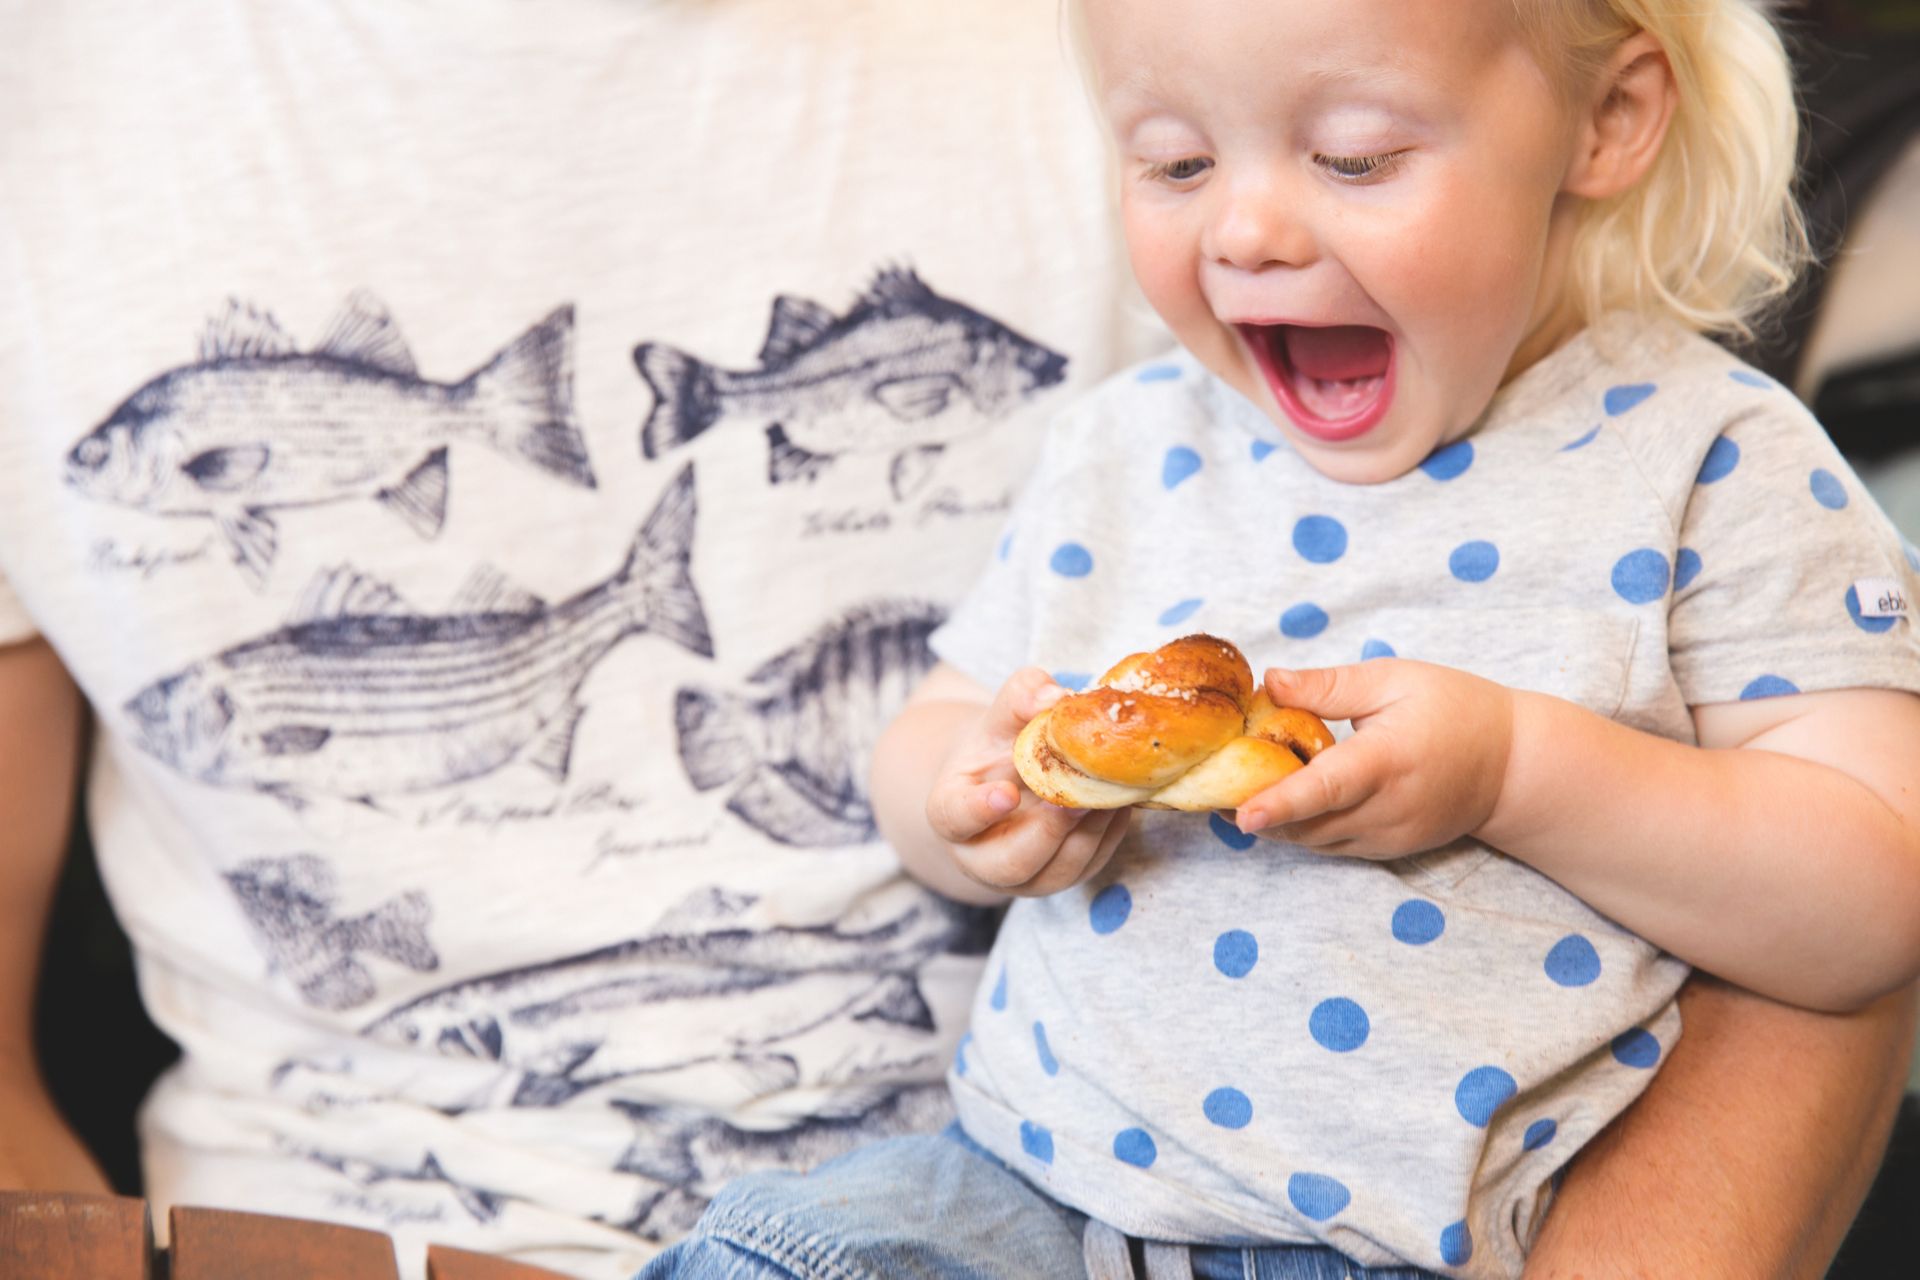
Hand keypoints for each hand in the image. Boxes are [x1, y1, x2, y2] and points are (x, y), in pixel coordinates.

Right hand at [926, 667, 1133, 895]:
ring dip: (1089, 834)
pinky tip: (1123, 800)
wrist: (1013, 779)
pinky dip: (1110, 835)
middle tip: (1078, 800)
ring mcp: (1025, 877)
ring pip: (1057, 872)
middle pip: (1011, 863)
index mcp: (951, 815)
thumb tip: (1054, 696)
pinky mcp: (1064, 876)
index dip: (978, 810)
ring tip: (1112, 794)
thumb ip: (1020, 699)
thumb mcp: (1000, 718)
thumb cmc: (999, 747)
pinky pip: (1090, 866)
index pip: (955, 818)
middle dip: (1049, 833)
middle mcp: (982, 857)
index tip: (1006, 793)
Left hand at [1236, 660, 1513, 858]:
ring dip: (1277, 822)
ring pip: (1314, 840)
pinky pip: (1332, 845)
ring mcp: (1389, 836)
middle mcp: (1387, 809)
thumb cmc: (1456, 709)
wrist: (1513, 765)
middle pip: (1307, 822)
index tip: (1241, 815)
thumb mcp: (1393, 680)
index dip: (1282, 802)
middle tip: (1214, 785)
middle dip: (1258, 810)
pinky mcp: (1389, 850)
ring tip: (1240, 789)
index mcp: (1387, 760)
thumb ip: (1328, 687)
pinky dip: (1303, 829)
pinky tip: (1281, 803)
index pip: (1327, 787)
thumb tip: (1270, 682)